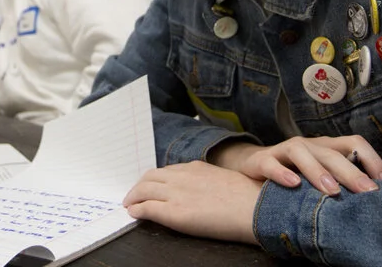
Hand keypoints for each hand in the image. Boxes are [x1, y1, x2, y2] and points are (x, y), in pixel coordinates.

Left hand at [123, 161, 262, 243]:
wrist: (252, 207)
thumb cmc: (245, 195)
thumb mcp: (222, 179)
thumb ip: (206, 180)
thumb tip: (199, 190)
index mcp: (196, 167)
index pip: (167, 170)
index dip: (155, 179)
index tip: (151, 186)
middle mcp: (183, 176)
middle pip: (150, 177)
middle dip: (138, 187)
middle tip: (133, 196)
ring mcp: (177, 194)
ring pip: (144, 190)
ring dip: (133, 197)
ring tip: (129, 205)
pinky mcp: (174, 213)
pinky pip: (147, 208)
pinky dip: (137, 210)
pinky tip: (134, 214)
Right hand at [209, 135, 381, 195]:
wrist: (253, 164)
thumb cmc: (295, 173)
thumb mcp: (320, 175)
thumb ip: (342, 182)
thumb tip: (375, 200)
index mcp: (327, 147)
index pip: (354, 143)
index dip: (372, 160)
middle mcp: (309, 145)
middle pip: (332, 153)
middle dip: (351, 173)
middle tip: (368, 192)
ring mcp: (285, 151)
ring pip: (302, 153)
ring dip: (318, 171)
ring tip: (332, 190)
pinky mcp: (262, 160)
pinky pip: (271, 164)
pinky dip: (281, 173)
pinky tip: (292, 184)